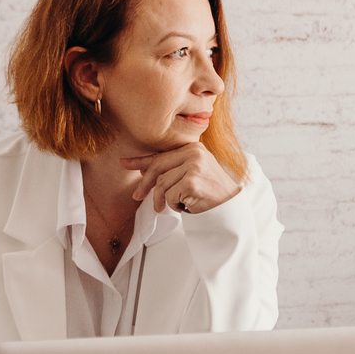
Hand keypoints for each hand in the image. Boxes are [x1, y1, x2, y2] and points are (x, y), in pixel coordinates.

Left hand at [121, 143, 239, 214]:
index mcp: (192, 147)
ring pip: (162, 184)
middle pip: (157, 167)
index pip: (161, 155)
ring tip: (176, 204)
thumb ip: (169, 169)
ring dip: (165, 199)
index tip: (124, 163)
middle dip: (145, 184)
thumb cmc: (209, 191)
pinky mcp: (192, 181)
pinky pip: (170, 195)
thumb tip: (142, 168)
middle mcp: (193, 152)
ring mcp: (194, 165)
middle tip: (137, 196)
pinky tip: (186, 206)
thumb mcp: (189, 174)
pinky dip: (174, 205)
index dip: (140, 161)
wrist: (230, 206)